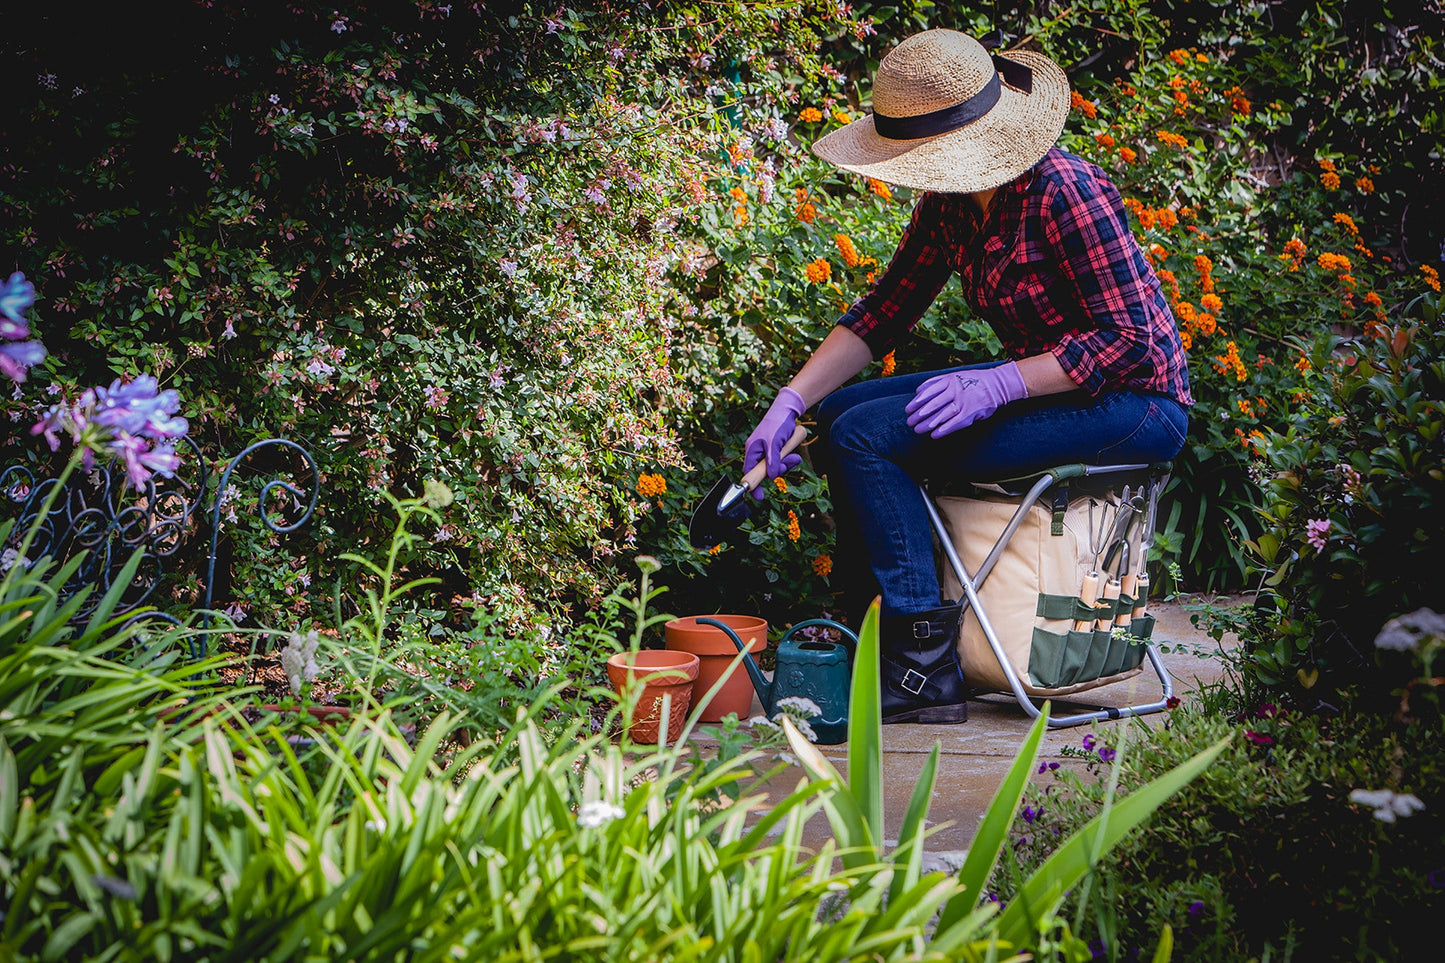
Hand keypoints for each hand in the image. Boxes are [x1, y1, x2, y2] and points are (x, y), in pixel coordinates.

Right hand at [743, 387, 805, 499]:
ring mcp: (767, 450)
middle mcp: (758, 451)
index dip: (753, 484)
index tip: (759, 497)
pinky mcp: (776, 449)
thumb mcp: (774, 443)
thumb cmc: (778, 424)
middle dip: (779, 470)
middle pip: (765, 471)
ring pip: (775, 466)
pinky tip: (795, 453)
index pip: (749, 471)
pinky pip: (782, 460)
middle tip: (788, 463)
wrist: (788, 410)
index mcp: (752, 449)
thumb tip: (772, 476)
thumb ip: (773, 461)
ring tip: (794, 456)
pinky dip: (789, 459)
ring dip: (786, 464)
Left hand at [904, 362, 1026, 438]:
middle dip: (919, 415)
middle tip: (909, 422)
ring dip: (928, 424)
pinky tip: (934, 435)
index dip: (917, 402)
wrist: (996, 385)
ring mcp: (963, 402)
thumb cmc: (972, 381)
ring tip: (918, 429)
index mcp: (950, 380)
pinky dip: (944, 429)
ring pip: (942, 415)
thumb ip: (937, 382)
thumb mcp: (954, 376)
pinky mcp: (971, 413)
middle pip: (933, 404)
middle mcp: (956, 390)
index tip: (908, 409)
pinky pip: (954, 423)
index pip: (929, 392)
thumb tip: (918, 390)